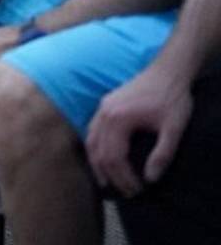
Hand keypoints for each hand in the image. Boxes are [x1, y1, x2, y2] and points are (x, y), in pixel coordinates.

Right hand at [85, 65, 191, 196]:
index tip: (137, 190)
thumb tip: (150, 178)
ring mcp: (102, 108)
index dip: (123, 177)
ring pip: (90, 141)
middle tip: (124, 192)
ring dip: (97, 163)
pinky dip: (94, 148)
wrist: (167, 71)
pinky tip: (101, 158)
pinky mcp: (105, 106)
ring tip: (105, 182)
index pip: (114, 156)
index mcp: (118, 119)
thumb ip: (162, 154)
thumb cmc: (172, 98)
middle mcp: (104, 114)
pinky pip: (92, 131)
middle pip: (99, 151)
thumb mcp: (174, 128)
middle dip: (110, 175)